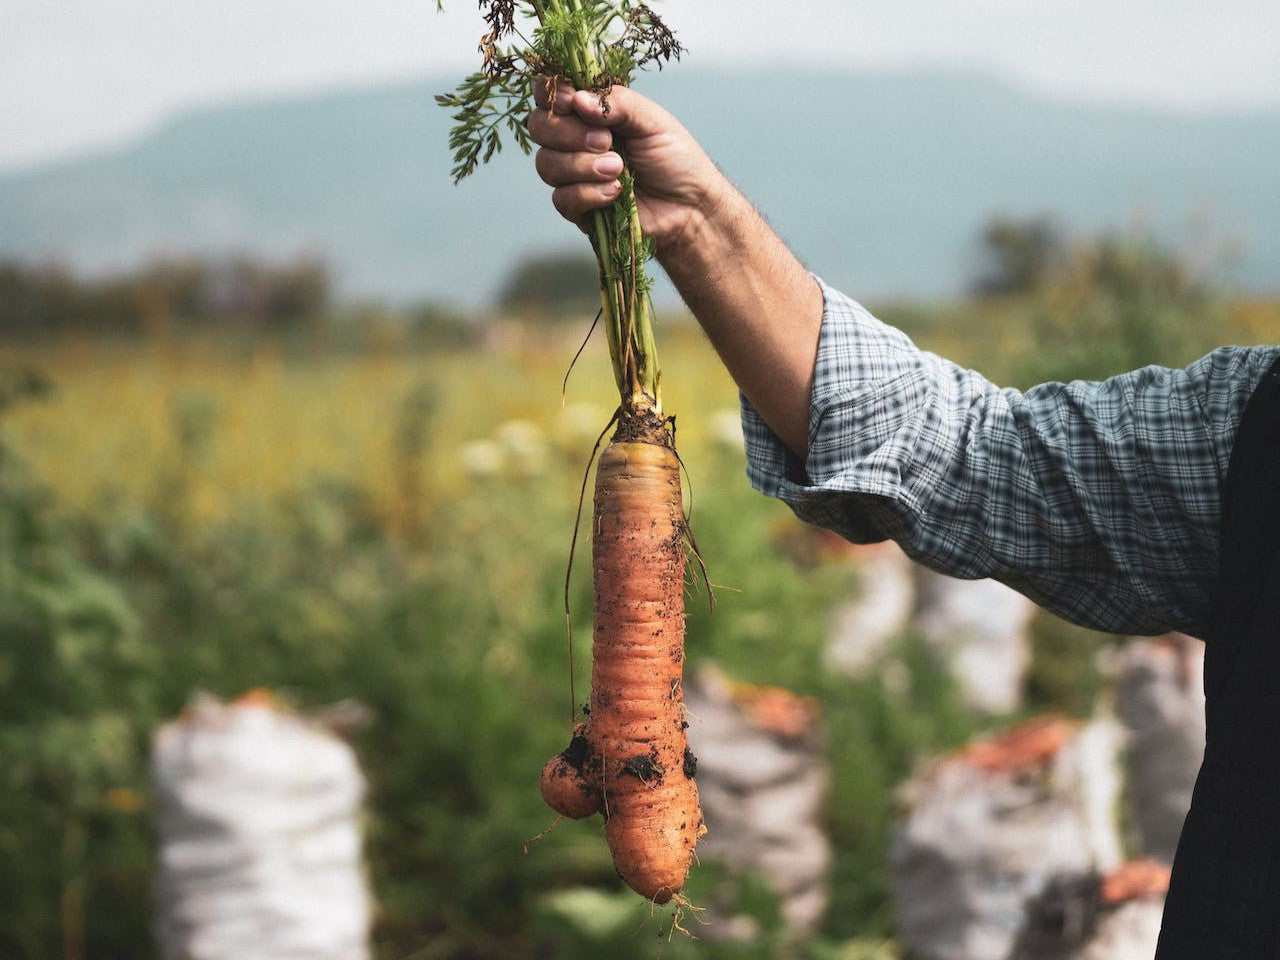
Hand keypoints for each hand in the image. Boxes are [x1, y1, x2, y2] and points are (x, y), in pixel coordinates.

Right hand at [528, 80, 726, 252]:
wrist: (690, 206)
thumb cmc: (675, 159)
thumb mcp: (652, 120)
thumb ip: (617, 103)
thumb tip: (578, 99)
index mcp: (590, 112)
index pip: (550, 94)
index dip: (552, 94)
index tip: (571, 101)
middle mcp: (574, 140)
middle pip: (539, 127)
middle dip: (568, 133)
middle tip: (607, 141)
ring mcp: (573, 175)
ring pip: (546, 164)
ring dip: (582, 165)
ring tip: (619, 169)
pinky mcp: (578, 208)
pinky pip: (562, 198)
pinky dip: (588, 194)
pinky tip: (615, 192)